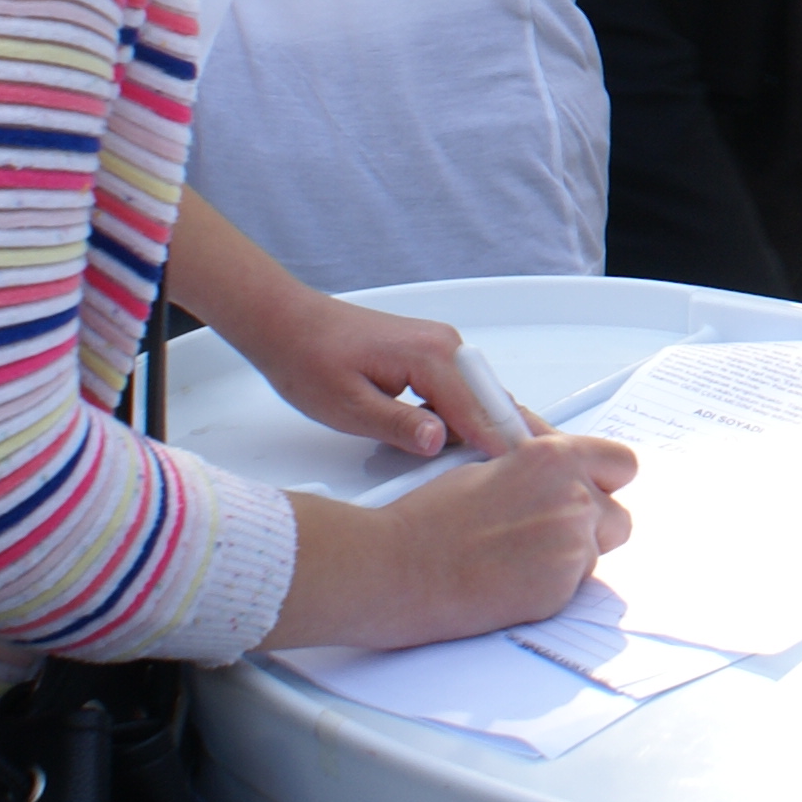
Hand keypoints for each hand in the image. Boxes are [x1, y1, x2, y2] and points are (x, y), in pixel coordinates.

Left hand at [233, 297, 523, 457]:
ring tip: (444, 459)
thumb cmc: (309, 358)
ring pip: (473, 397)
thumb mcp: (348, 407)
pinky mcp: (429, 351)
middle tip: (480, 477)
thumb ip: (398, 426)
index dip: (496, 447)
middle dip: (487, 438)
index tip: (514, 475)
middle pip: (486, 402)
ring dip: (467, 428)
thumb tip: (439, 442)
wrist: (287, 324)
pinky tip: (428, 434)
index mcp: (431, 355)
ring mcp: (439, 346)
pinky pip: (457, 388)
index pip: (478, 411)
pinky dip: (453, 414)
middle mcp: (445, 345)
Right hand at [270, 436, 639, 649]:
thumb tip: (557, 474)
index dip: (607, 479)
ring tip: (516, 559)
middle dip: (594, 526)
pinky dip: (549, 587)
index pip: (623, 463)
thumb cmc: (427, 519)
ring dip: (570, 559)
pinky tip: (508, 581)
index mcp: (556, 458)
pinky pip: (573, 588)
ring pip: (596, 556)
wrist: (398, 569)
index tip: (595, 488)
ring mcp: (571, 548)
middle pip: (620, 517)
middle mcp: (574, 499)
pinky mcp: (559, 591)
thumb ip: (537, 469)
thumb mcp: (486, 468)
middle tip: (550, 533)